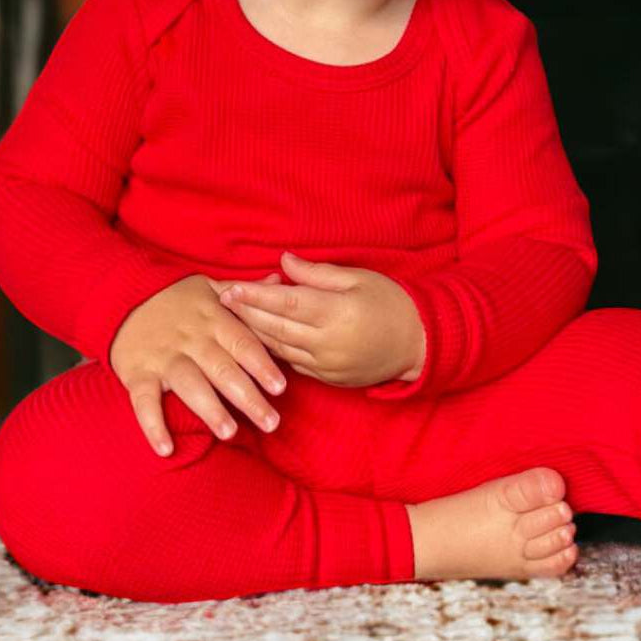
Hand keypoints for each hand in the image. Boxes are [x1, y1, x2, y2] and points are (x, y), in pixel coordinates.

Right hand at [108, 272, 286, 456]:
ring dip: (210, 409)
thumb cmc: (175, 297)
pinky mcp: (137, 373)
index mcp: (213, 318)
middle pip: (223, 369)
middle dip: (248, 397)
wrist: (120, 295)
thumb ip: (246, 292)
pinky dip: (153, 425)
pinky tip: (166, 449)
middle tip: (271, 423)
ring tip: (229, 433)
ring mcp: (163, 356)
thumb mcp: (211, 287)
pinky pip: (144, 402)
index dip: (262, 365)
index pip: (243, 342)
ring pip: (190, 384)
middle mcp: (191, 339)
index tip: (281, 388)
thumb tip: (280, 280)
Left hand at [218, 253, 425, 388]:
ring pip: (278, 349)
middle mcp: (327, 342)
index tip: (229, 288)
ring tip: (233, 319)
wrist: (419, 344)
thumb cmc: (391, 303)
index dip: (254, 295)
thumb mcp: (358, 278)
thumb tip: (283, 261)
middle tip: (221, 301)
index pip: (284, 303)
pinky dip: (274, 350)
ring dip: (253, 334)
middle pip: (274, 328)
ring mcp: (326, 365)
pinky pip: (292, 364)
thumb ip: (317, 273)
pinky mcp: (328, 379)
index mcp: (336, 312)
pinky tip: (259, 339)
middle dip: (245, 314)